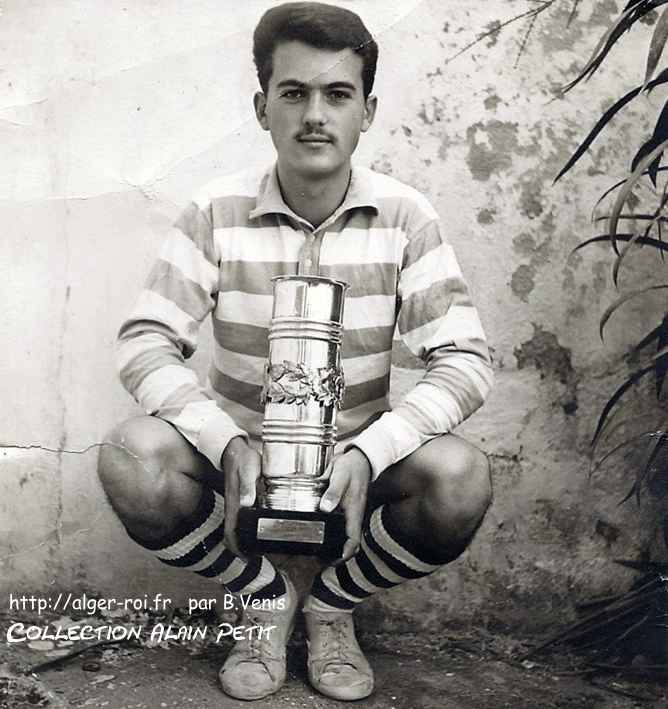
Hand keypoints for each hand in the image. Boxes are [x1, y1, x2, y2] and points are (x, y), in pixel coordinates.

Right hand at [221, 437, 260, 557]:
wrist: (233, 449)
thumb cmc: (243, 459)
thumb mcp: (249, 469)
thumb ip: (249, 485)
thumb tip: (246, 504)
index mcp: (234, 505)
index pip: (230, 534)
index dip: (237, 550)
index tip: (248, 559)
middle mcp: (233, 508)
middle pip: (232, 538)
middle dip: (242, 552)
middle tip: (258, 557)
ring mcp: (234, 505)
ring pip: (235, 531)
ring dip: (244, 543)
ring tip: (260, 550)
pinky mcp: (238, 501)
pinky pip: (239, 521)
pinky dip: (246, 531)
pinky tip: (258, 531)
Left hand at [319, 447, 371, 561]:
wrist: (360, 459)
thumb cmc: (351, 467)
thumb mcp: (341, 476)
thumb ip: (333, 491)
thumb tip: (325, 508)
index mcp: (354, 511)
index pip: (354, 540)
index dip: (346, 554)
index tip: (335, 560)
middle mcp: (354, 516)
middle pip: (349, 543)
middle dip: (337, 556)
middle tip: (321, 561)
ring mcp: (350, 514)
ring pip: (345, 537)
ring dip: (334, 547)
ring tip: (317, 553)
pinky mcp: (346, 510)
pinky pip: (341, 528)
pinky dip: (333, 535)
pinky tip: (319, 533)